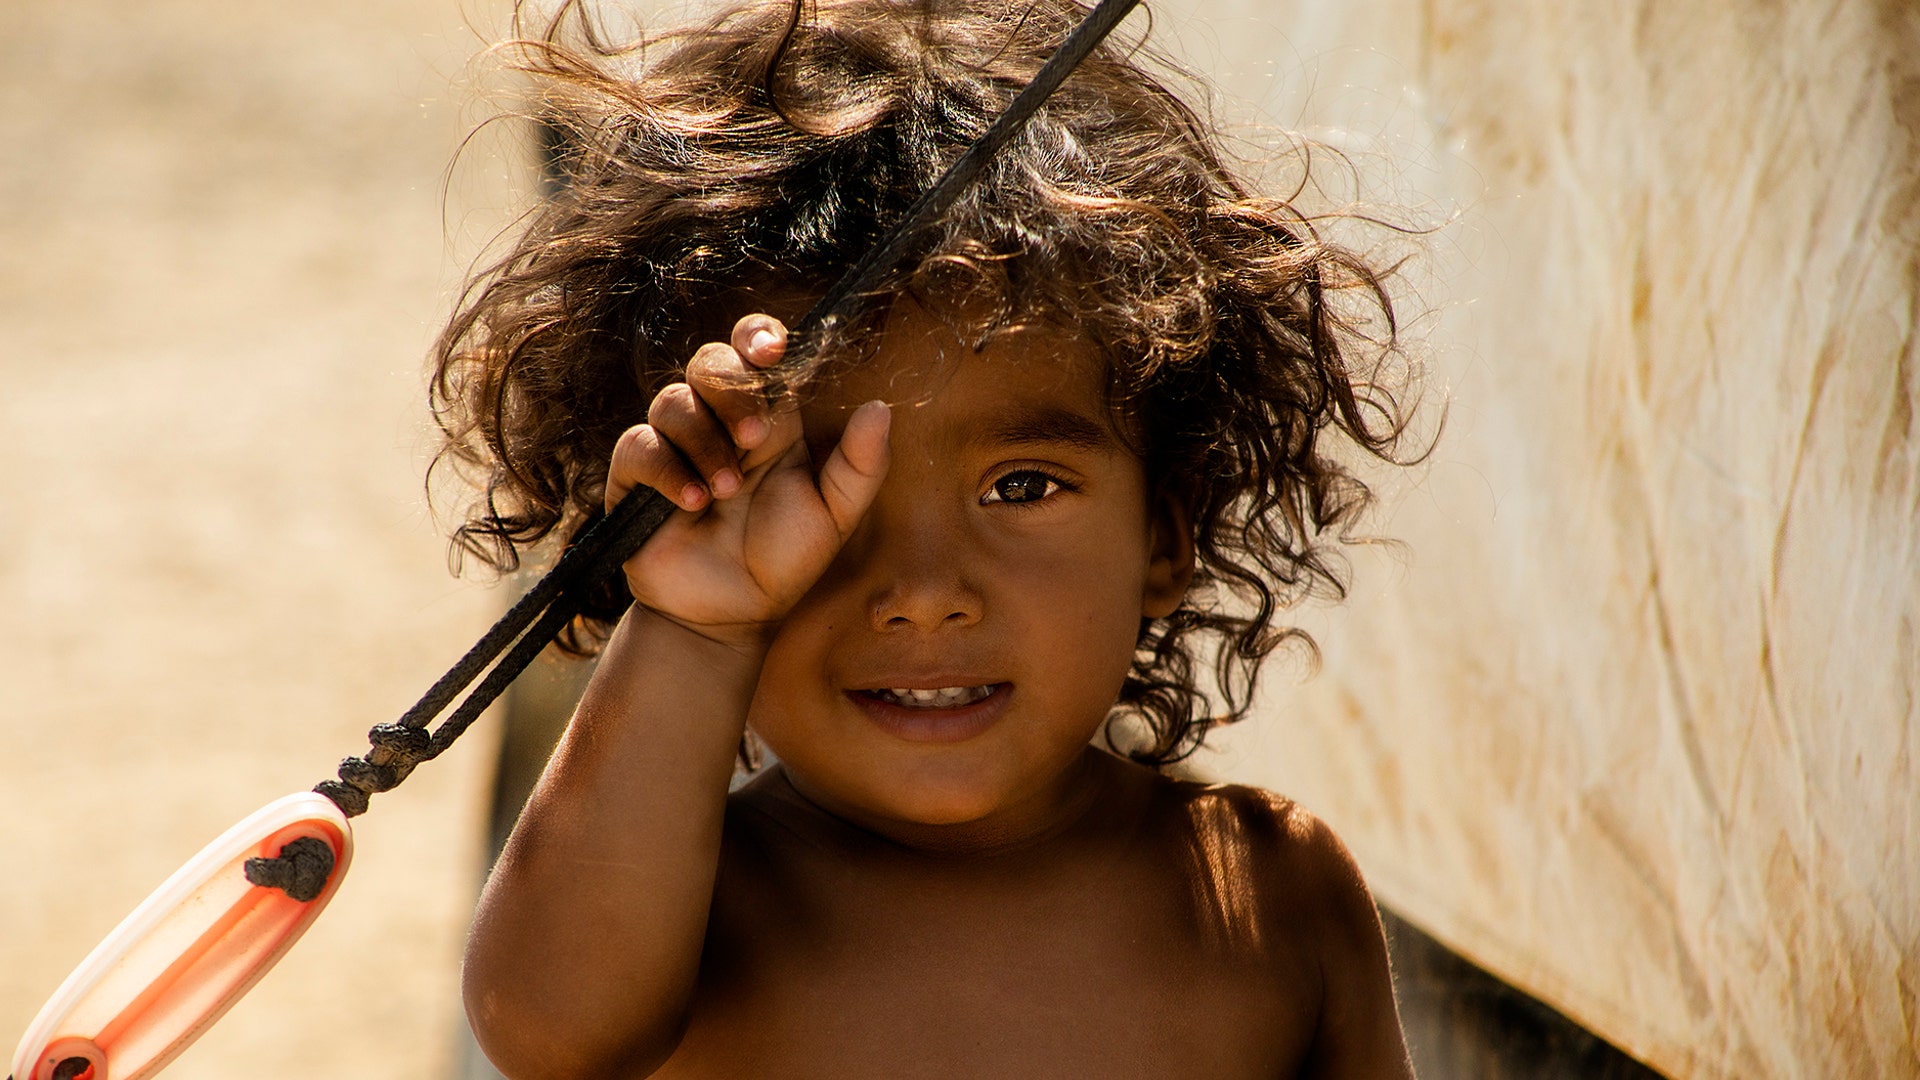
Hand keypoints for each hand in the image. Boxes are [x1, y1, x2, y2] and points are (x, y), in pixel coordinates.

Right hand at [605, 314, 890, 649]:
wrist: (731, 615)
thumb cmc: (784, 561)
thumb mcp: (834, 515)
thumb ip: (860, 465)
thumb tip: (879, 408)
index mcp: (768, 420)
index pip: (754, 352)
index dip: (757, 336)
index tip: (772, 350)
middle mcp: (718, 422)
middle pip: (710, 361)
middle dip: (733, 391)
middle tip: (754, 439)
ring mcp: (674, 446)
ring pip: (673, 400)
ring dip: (705, 442)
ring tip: (726, 493)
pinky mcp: (636, 476)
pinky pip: (640, 445)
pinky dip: (669, 470)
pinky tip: (695, 503)